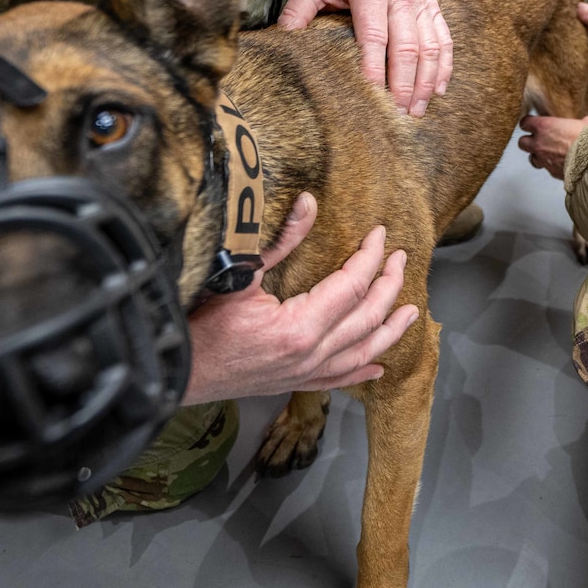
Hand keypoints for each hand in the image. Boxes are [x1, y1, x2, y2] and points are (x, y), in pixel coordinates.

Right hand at [184, 193, 418, 402]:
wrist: (175, 371)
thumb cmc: (200, 324)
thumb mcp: (239, 274)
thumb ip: (281, 241)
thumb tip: (310, 204)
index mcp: (300, 327)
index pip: (351, 285)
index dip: (370, 257)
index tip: (380, 234)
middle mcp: (311, 354)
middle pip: (366, 317)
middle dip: (389, 286)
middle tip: (401, 259)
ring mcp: (305, 373)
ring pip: (363, 351)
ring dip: (390, 330)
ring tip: (412, 312)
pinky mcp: (295, 383)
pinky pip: (340, 379)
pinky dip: (364, 370)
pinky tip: (380, 365)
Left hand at [280, 0, 452, 116]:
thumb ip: (298, 9)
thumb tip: (284, 40)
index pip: (374, 36)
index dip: (374, 68)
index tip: (372, 96)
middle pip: (407, 47)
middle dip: (404, 84)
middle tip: (397, 115)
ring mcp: (421, 1)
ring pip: (430, 47)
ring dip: (425, 82)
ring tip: (416, 111)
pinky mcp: (432, 7)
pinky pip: (445, 40)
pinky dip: (444, 67)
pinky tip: (437, 91)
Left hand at [518, 114, 587, 179]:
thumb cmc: (587, 138)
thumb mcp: (586, 123)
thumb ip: (580, 122)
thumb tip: (586, 122)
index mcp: (544, 126)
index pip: (525, 123)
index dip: (529, 123)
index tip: (533, 123)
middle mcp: (539, 143)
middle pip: (522, 142)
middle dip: (529, 141)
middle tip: (539, 139)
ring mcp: (544, 159)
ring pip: (532, 159)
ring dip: (538, 156)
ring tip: (549, 153)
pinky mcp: (552, 172)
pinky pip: (547, 169)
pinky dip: (552, 166)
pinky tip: (562, 163)